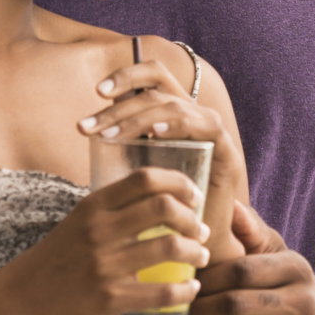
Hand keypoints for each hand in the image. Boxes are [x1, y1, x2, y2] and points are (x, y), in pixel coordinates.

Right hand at [0, 168, 211, 314]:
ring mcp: (105, 265)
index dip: (180, 183)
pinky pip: (162, 292)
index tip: (194, 196)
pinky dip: (186, 290)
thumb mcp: (76, 223)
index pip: (146, 179)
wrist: (15, 303)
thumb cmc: (52, 261)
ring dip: (196, 252)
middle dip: (193, 217)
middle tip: (201, 230)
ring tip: (201, 258)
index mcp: (93, 206)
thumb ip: (110, 210)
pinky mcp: (109, 299)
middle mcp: (100, 230)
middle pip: (165, 207)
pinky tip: (191, 289)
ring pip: (171, 247)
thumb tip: (153, 199)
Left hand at [80, 54, 246, 191]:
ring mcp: (213, 131)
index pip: (153, 75)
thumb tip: (86, 125)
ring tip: (110, 135)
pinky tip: (156, 133)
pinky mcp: (228, 152)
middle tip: (89, 126)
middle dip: (120, 104)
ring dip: (138, 118)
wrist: (197, 239)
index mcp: (172, 112)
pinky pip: (207, 126)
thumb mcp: (137, 166)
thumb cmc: (163, 204)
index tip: (98, 92)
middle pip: (159, 86)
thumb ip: (123, 144)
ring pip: (175, 105)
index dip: (127, 76)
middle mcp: (194, 114)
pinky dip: (179, 124)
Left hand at [190, 202, 314, 314]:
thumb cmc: (288, 292)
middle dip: (202, 312)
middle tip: (186, 314)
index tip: (190, 284)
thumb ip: (252, 233)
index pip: (241, 269)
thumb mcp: (278, 258)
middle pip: (236, 306)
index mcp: (296, 269)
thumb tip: (229, 204)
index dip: (208, 278)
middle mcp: (305, 304)